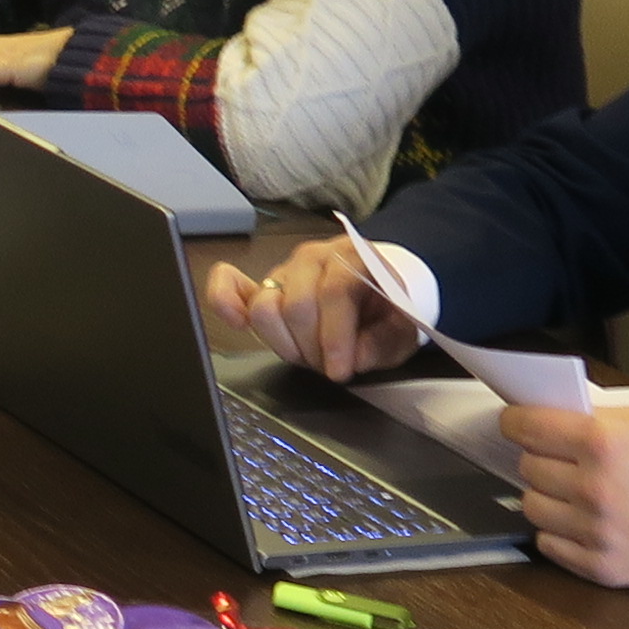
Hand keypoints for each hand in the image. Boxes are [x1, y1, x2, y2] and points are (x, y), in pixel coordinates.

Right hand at [201, 234, 421, 382]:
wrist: (382, 286)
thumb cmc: (390, 307)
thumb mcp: (404, 328)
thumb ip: (383, 343)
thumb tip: (352, 357)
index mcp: (353, 257)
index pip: (333, 293)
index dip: (334, 337)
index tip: (340, 371)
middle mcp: (314, 257)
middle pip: (296, 305)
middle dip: (312, 346)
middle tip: (330, 365)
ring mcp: (285, 270)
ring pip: (265, 307)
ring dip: (284, 342)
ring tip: (308, 354)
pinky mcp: (265, 286)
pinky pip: (230, 285)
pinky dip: (224, 301)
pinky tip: (238, 322)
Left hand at [500, 404, 628, 591]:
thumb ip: (598, 420)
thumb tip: (551, 416)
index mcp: (605, 445)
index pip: (527, 428)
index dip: (516, 422)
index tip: (515, 423)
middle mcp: (593, 489)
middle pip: (527, 467)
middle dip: (540, 458)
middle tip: (562, 458)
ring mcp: (594, 532)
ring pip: (532, 507)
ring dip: (547, 496)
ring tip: (575, 492)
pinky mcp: (600, 567)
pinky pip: (549, 545)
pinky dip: (559, 532)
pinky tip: (584, 522)